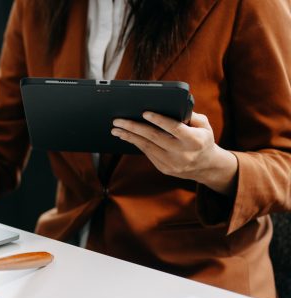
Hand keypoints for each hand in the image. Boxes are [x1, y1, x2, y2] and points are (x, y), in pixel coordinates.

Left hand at [111, 112, 237, 194]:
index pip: (174, 128)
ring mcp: (172, 162)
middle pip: (154, 137)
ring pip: (146, 146)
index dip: (159, 120)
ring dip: (129, 136)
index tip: (144, 112)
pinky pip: (147, 153)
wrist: (206, 166)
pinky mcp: (164, 168)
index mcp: (194, 140)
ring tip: (116, 129)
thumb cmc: (202, 139)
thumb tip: (170, 105)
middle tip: (118, 120)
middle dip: (134, 127)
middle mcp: (182, 152)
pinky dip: (136, 143)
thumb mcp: (204, 126)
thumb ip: (190, 115)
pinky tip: (126, 136)